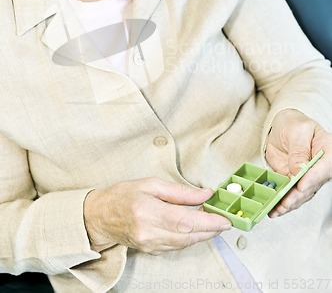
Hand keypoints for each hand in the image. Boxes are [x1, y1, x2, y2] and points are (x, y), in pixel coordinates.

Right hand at [83, 177, 230, 253]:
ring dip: (203, 234)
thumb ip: (179, 192)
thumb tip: (205, 195)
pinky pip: (177, 246)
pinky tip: (197, 229)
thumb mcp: (151, 183)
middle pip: (188, 235)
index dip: (208, 222)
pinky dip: (190, 238)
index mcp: (147, 211)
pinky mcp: (151, 251)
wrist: (100, 216)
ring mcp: (149, 245)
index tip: (224, 219)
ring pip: (185, 243)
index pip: (184, 220)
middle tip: (224, 220)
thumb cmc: (124, 195)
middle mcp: (148, 232)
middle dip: (211, 229)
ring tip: (214, 221)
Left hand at [265, 108, 331, 217]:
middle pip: (313, 184)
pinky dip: (281, 202)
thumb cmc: (294, 124)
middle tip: (285, 202)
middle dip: (298, 195)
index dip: (313, 178)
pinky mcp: (295, 182)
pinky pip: (290, 194)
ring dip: (289, 203)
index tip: (301, 186)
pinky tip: (273, 209)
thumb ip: (298, 150)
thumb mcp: (296, 131)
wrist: (283, 127)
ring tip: (276, 209)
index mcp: (327, 151)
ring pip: (302, 194)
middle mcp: (320, 167)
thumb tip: (298, 170)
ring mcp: (308, 177)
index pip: (325, 167)